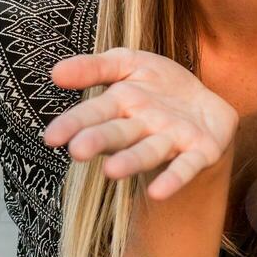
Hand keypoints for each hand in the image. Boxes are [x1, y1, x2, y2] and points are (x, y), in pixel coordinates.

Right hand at [41, 47, 238, 200]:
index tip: (51, 137)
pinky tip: (160, 193)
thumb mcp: (128, 63)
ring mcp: (170, 141)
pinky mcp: (199, 152)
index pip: (93, 114)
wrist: (206, 103)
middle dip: (98, 141)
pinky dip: (173, 179)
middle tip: (78, 150)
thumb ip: (95, 67)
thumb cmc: (159, 86)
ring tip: (112, 171)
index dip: (73, 124)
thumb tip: (55, 71)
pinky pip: (186, 166)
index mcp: (121, 105)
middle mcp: (142, 127)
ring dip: (131, 161)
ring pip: (148, 152)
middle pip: (117, 134)